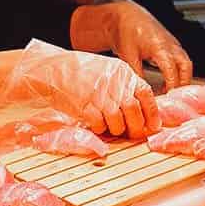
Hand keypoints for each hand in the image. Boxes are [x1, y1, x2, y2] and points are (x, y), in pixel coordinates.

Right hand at [0, 39, 158, 138]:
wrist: (52, 71)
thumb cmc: (79, 74)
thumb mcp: (107, 72)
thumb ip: (123, 87)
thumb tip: (140, 109)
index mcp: (122, 72)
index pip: (145, 93)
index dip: (152, 113)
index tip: (152, 125)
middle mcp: (112, 82)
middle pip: (133, 110)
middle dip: (135, 127)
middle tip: (132, 134)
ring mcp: (98, 94)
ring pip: (117, 120)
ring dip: (116, 130)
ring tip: (111, 128)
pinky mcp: (84, 105)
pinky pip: (99, 124)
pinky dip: (99, 129)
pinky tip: (96, 125)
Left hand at [71, 0, 192, 102]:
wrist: (127, 16)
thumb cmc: (126, 33)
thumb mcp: (128, 55)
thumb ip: (136, 74)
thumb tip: (142, 92)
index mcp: (160, 46)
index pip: (172, 70)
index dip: (171, 86)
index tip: (167, 98)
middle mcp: (171, 45)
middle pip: (186, 67)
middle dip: (183, 84)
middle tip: (174, 98)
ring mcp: (173, 44)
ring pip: (186, 64)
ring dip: (182, 78)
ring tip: (170, 93)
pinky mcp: (171, 45)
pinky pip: (181, 61)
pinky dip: (178, 72)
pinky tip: (167, 83)